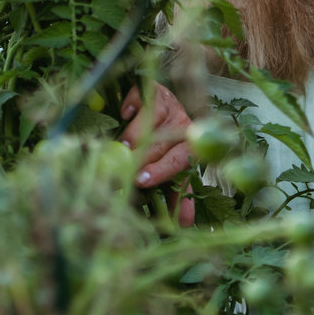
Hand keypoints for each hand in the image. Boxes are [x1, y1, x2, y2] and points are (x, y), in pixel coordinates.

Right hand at [120, 83, 194, 226]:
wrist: (164, 104)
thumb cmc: (167, 143)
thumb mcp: (175, 167)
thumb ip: (178, 193)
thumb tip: (184, 225)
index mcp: (190, 145)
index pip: (180, 160)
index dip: (162, 171)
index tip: (142, 180)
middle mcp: (182, 123)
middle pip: (164, 141)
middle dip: (145, 155)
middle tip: (127, 167)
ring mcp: (168, 104)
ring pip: (153, 118)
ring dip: (137, 131)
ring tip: (123, 145)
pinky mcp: (152, 89)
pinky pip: (144, 95)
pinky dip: (134, 103)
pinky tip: (126, 112)